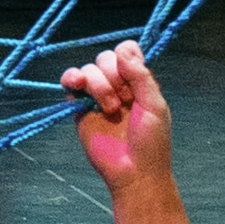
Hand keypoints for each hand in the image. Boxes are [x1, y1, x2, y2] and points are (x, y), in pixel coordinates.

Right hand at [60, 43, 170, 194]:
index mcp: (138, 82)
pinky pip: (70, 83)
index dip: (126, 58)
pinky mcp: (79, 108)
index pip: (127, 51)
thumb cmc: (151, 142)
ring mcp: (97, 96)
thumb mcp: (155, 105)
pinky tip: (77, 85)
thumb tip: (123, 51)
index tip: (132, 78)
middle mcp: (117, 85)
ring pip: (88, 68)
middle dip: (113, 75)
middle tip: (124, 100)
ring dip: (98, 84)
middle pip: (105, 57)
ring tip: (109, 108)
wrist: (133, 172)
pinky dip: (71, 78)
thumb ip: (141, 76)